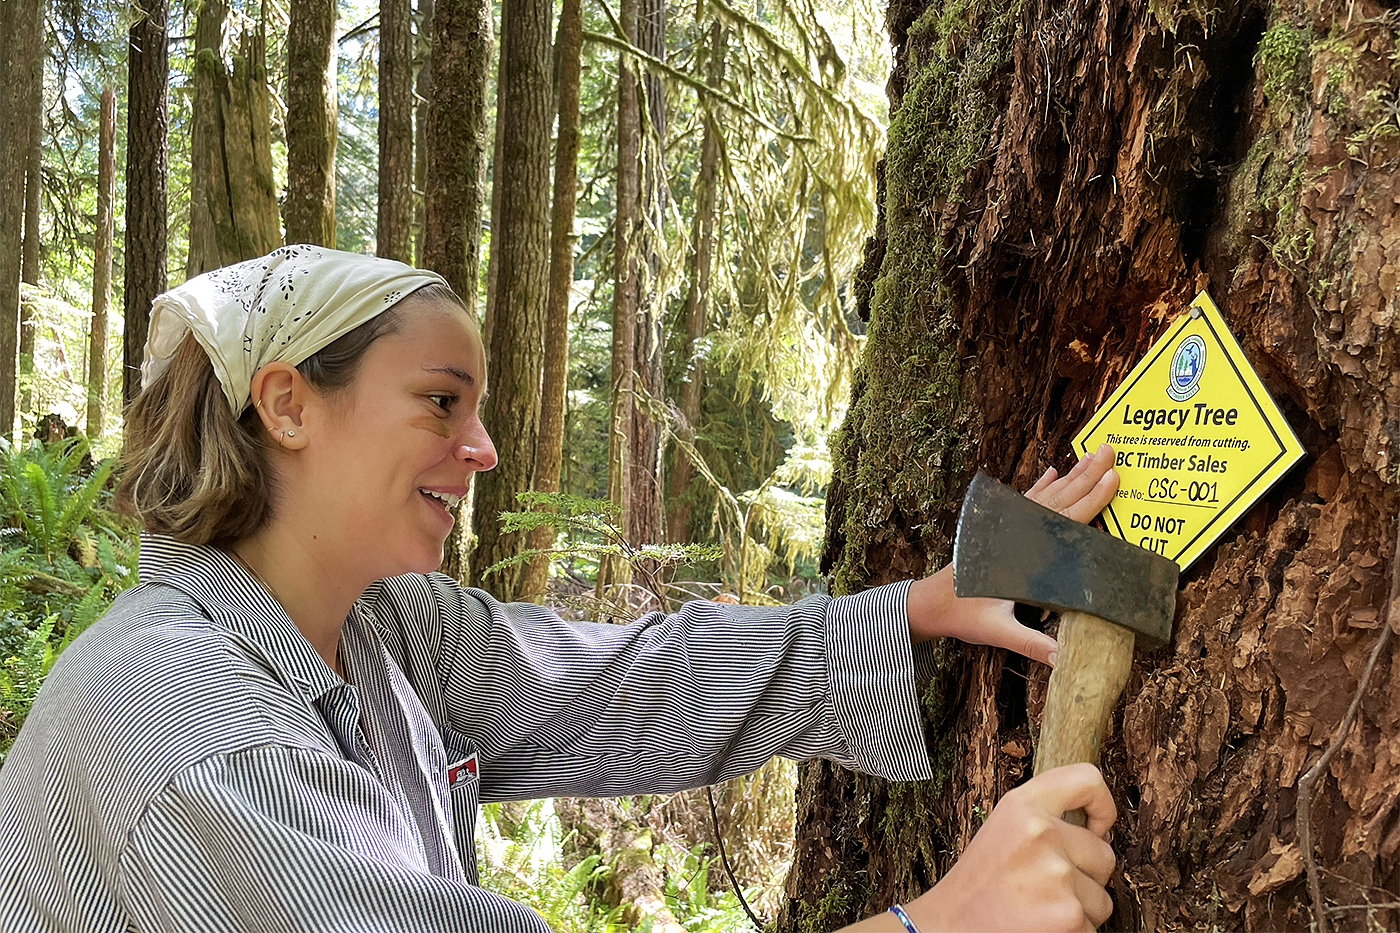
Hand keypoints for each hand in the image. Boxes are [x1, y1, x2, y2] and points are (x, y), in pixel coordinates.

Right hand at [904, 764, 1117, 931]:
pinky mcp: (1069, 916)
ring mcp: (1058, 875)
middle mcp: (1042, 833)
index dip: (1103, 806)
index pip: (1087, 780)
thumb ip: (1043, 817)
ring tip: (1039, 908)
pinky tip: (1040, 927)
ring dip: (1080, 909)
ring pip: (1101, 897)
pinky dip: (1073, 932)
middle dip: (1086, 876)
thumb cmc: (977, 884)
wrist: (949, 927)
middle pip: (1104, 854)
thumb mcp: (1002, 828)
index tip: (1098, 826)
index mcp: (1023, 806)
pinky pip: (1093, 927)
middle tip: (1045, 886)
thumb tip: (1098, 830)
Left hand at [905, 444, 1119, 663]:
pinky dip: (1041, 486)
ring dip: (1070, 476)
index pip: (1062, 522)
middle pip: (1057, 499)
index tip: (1113, 480)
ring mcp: (1005, 527)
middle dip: (1086, 476)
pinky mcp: (998, 529)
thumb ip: (1030, 643)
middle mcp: (1012, 531)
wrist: (927, 602)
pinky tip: (1053, 472)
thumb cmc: (962, 615)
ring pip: (1044, 495)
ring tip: (1093, 455)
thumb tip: (1063, 660)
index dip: (1090, 501)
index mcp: (1019, 551)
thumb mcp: (997, 630)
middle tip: (1110, 452)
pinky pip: (1025, 501)